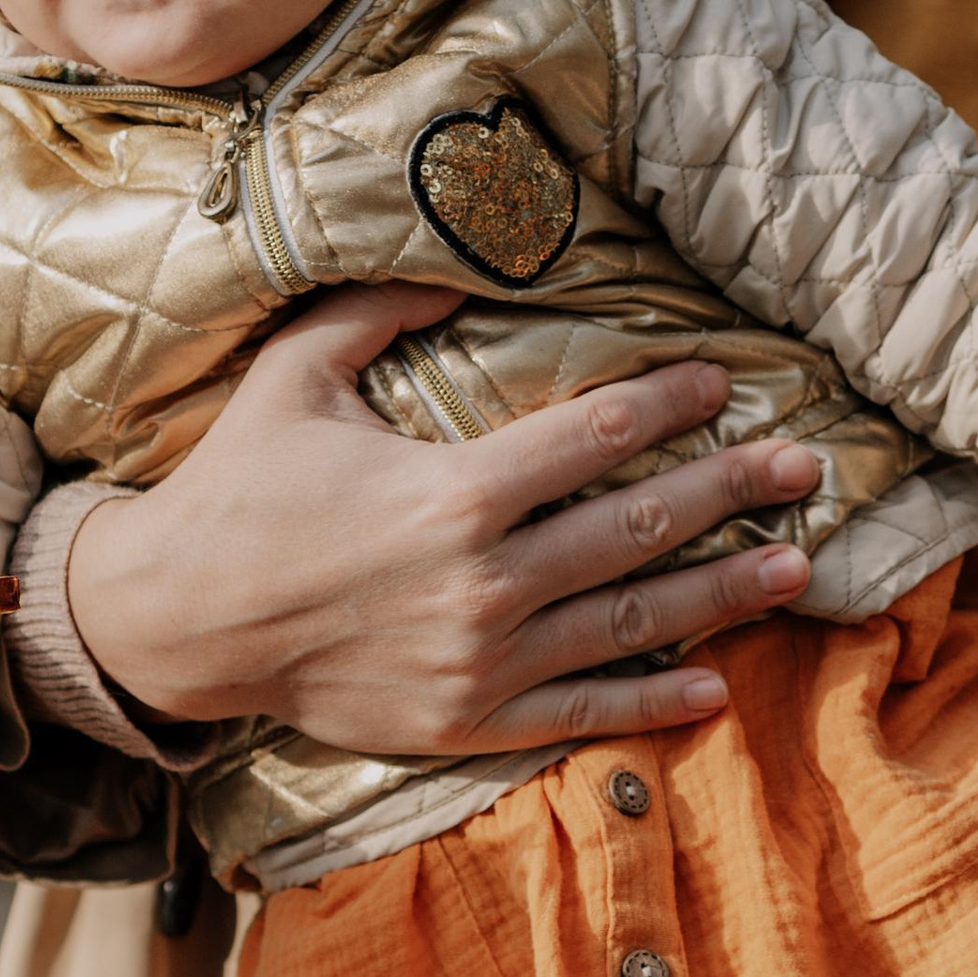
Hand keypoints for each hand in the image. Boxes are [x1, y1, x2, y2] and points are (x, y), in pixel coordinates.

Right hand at [65, 282, 819, 757]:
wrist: (176, 622)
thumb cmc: (238, 488)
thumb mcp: (295, 375)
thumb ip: (378, 310)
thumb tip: (451, 255)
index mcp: (452, 491)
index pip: (592, 437)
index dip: (667, 403)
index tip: (723, 381)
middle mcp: (483, 580)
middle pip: (638, 527)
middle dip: (732, 492)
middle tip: (802, 468)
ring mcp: (481, 660)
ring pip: (632, 621)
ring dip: (723, 592)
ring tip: (796, 566)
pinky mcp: (466, 721)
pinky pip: (581, 711)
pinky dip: (654, 701)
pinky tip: (716, 684)